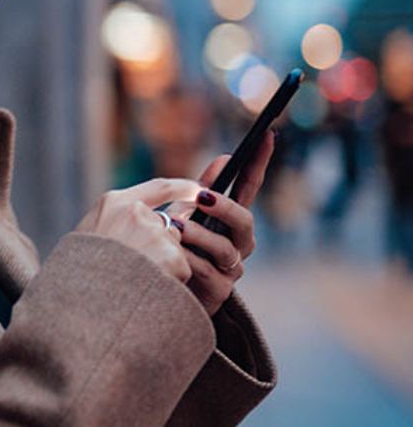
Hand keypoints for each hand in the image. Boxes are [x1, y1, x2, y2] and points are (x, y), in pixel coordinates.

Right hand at [75, 176, 205, 285]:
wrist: (81, 303)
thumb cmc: (79, 274)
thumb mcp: (88, 236)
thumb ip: (116, 222)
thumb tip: (148, 222)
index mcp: (113, 203)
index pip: (159, 187)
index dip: (183, 189)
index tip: (198, 190)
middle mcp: (135, 212)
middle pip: (166, 226)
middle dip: (161, 246)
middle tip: (139, 268)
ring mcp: (154, 233)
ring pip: (174, 248)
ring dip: (163, 264)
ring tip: (136, 280)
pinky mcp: (172, 256)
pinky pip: (181, 268)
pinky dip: (170, 280)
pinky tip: (147, 287)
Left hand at [164, 131, 275, 315]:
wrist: (160, 290)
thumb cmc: (175, 247)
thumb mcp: (186, 214)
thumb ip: (201, 190)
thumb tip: (224, 158)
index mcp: (230, 220)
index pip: (249, 187)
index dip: (258, 163)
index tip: (266, 136)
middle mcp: (238, 242)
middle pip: (245, 221)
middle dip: (225, 207)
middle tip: (203, 197)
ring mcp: (231, 267)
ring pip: (226, 248)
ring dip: (198, 234)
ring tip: (174, 227)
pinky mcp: (219, 290)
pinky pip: (207, 271)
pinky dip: (186, 259)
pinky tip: (171, 254)